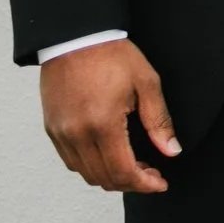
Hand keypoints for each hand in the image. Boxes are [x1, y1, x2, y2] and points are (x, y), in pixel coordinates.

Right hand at [40, 39, 178, 193]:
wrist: (74, 38)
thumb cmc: (112, 56)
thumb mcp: (146, 83)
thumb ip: (159, 121)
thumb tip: (171, 151)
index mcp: (102, 124)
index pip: (123, 171)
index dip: (145, 184)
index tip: (160, 183)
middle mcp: (76, 135)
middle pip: (103, 178)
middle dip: (131, 183)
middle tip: (152, 174)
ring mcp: (60, 134)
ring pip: (85, 174)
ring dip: (110, 177)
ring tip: (134, 165)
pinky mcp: (52, 129)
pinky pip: (71, 161)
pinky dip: (91, 166)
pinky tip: (110, 155)